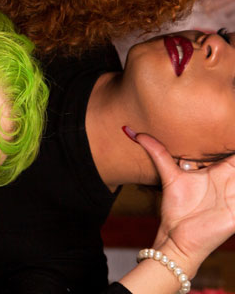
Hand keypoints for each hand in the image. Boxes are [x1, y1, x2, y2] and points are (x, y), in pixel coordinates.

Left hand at [135, 132, 234, 275]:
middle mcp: (231, 182)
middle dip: (234, 145)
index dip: (231, 134)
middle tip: (233, 123)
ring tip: (232, 159)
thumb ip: (156, 152)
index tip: (228, 115)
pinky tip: (233, 186)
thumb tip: (130, 131)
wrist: (175, 238)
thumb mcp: (169, 176)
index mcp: (220, 172)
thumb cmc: (177, 209)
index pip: (231, 149)